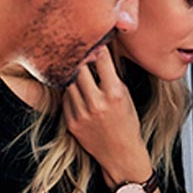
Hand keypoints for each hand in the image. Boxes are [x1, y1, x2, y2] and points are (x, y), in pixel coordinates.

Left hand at [63, 46, 151, 182]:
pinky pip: (65, 98)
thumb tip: (99, 54)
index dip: (98, 47)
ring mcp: (81, 113)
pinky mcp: (71, 122)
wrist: (120, 154)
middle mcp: (96, 103)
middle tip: (80, 50)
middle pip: (79, 68)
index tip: (95, 38)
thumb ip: (112, 77)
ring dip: (72, 74)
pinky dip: (70, 92)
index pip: (101, 60)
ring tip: (76, 68)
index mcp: (114, 94)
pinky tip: (77, 91)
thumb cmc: (127, 124)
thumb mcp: (126, 97)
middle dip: (80, 58)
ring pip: (68, 82)